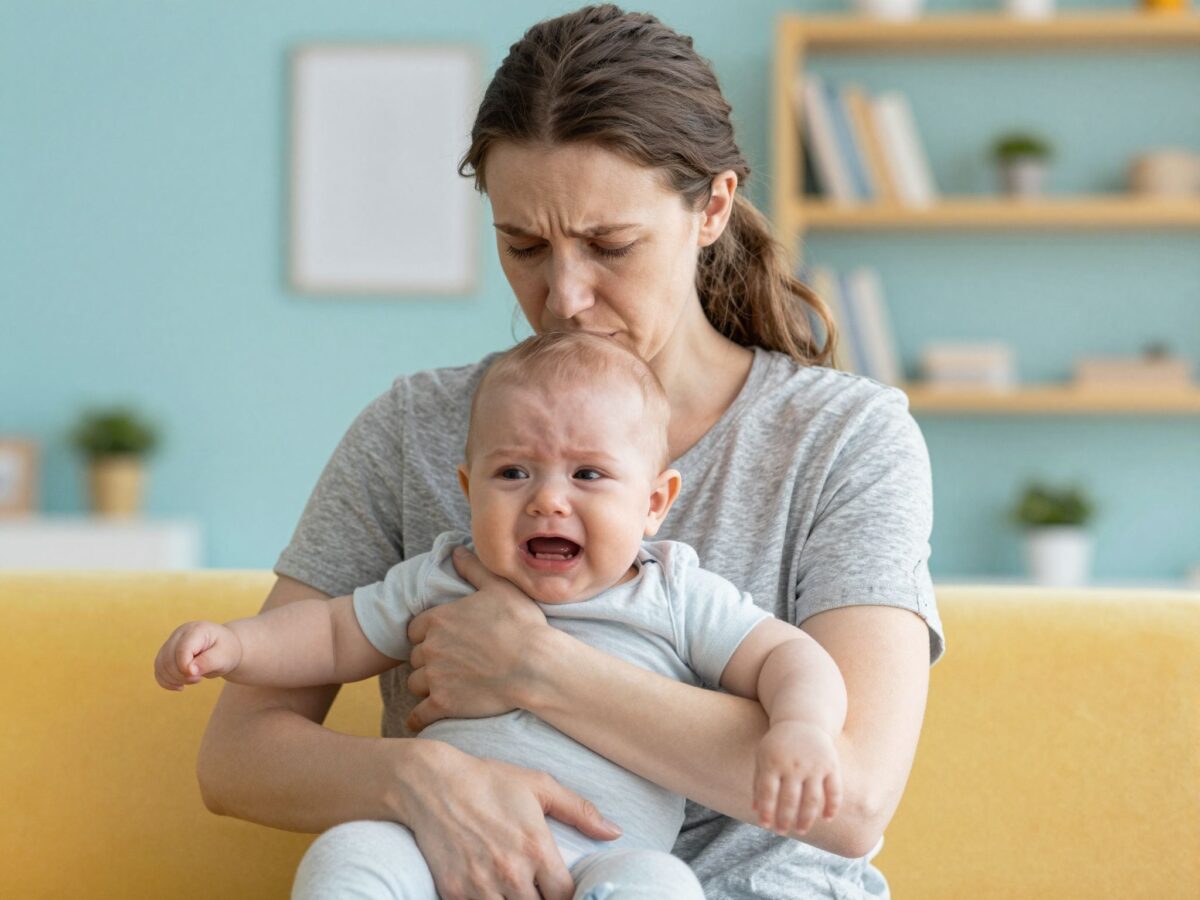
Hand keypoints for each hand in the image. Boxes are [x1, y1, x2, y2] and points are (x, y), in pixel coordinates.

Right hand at [153, 621, 242, 690]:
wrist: (225, 648)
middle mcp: (180, 633)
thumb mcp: (224, 656)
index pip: (182, 650)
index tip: (199, 677)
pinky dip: (166, 682)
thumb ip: (208, 662)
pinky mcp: (166, 653)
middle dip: (181, 675)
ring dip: (174, 679)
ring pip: (160, 665)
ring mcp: (171, 642)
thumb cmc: (226, 651)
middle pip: (168, 659)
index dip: (186, 667)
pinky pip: (158, 670)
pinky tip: (180, 686)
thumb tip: (189, 671)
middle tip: (199, 679)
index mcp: (196, 630)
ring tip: (193, 679)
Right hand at [404, 742, 622, 899]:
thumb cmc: (488, 781)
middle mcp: (510, 872)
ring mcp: (480, 886)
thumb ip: (579, 810)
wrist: (430, 784)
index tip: (562, 888)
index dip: (568, 896)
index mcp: (536, 848)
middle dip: (542, 899)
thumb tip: (614, 832)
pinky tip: (490, 889)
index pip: (566, 896)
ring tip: (516, 887)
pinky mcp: (453, 893)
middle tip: (537, 886)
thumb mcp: (538, 785)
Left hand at [405, 546, 552, 731]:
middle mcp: (431, 648)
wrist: (536, 666)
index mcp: (438, 619)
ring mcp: (436, 678)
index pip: (416, 629)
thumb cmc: (522, 625)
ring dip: (427, 685)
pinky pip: (418, 715)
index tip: (444, 639)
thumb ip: (473, 569)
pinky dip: (418, 717)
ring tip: (446, 686)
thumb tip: (455, 551)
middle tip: (449, 663)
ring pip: (416, 684)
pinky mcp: (443, 704)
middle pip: (416, 657)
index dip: (429, 634)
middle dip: (429, 659)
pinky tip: (423, 718)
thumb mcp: (499, 588)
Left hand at [752, 721, 842, 836]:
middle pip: (790, 800)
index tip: (766, 826)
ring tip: (800, 830)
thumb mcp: (762, 756)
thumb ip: (758, 782)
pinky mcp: (831, 765)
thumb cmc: (778, 743)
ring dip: (806, 819)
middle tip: (781, 831)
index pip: (768, 793)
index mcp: (773, 761)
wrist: (803, 720)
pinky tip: (827, 819)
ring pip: (812, 800)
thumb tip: (756, 810)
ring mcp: (814, 765)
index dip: (767, 812)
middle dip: (785, 820)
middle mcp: (794, 764)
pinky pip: (834, 791)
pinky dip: (832, 807)